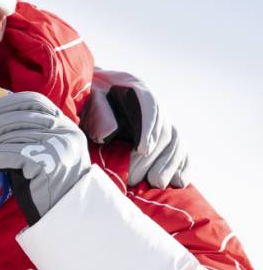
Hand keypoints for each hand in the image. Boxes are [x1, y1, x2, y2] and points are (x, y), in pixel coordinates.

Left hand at [0, 92, 90, 225]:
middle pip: (19, 118)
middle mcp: (65, 132)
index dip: (6, 103)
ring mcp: (58, 146)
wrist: (66, 215)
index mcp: (65, 125)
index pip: (34, 101)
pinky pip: (8, 155)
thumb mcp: (42, 151)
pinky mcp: (47, 163)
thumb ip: (27, 133)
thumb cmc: (47, 184)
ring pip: (11, 137)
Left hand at [81, 69, 188, 187]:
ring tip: (156, 182)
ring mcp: (161, 119)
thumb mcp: (88, 100)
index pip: (150, 104)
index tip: (143, 150)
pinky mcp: (164, 134)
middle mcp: (153, 103)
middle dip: (154, 156)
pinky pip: (179, 148)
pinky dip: (182, 164)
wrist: (93, 95)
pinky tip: (179, 181)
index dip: (149, 128)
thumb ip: (97, 113)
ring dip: (169, 163)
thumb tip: (109, 132)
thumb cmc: (87, 99)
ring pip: (175, 140)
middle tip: (137, 177)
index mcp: (134, 87)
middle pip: (164, 128)